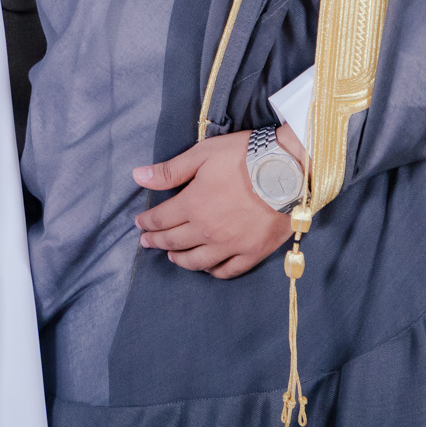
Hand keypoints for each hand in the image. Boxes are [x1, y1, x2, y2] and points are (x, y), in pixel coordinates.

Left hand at [131, 129, 300, 278]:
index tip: (140, 223)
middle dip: (157, 241)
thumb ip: (170, 170)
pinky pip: (227, 271)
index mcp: (193, 205)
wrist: (288, 170)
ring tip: (173, 257)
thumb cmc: (244, 156)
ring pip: (197, 261)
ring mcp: (230, 245)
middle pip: (174, 241)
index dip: (147, 222)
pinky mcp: (252, 253)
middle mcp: (207, 230)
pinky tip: (207, 268)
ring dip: (180, 260)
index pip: (161, 219)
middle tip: (147, 242)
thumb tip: (137, 176)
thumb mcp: (203, 154)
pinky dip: (213, 272)